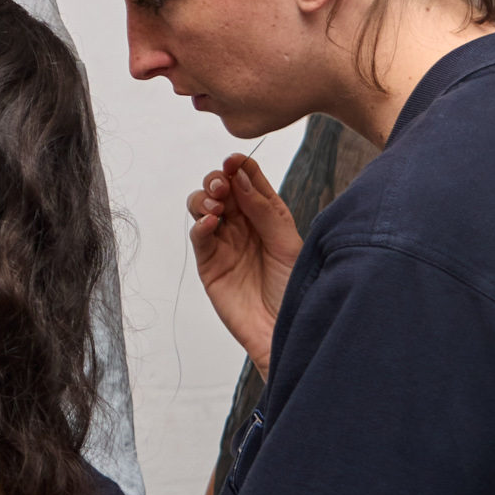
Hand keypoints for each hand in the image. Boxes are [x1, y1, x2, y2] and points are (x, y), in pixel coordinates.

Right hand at [187, 151, 301, 377]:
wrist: (285, 332)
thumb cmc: (295, 290)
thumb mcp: (287, 244)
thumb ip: (264, 209)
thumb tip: (240, 176)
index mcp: (266, 215)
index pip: (248, 181)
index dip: (240, 167)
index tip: (235, 161)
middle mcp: (243, 225)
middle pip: (220, 189)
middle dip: (217, 181)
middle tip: (222, 186)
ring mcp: (224, 243)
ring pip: (202, 207)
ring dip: (204, 199)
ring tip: (216, 206)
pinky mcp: (209, 264)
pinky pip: (199, 237)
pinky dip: (200, 225)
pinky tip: (211, 223)